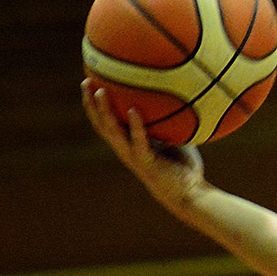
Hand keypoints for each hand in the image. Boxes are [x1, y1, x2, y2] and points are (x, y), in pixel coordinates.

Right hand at [81, 80, 206, 213]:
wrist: (191, 194)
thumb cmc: (184, 166)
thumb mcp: (176, 137)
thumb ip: (173, 120)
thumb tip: (182, 93)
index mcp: (129, 144)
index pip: (106, 122)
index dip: (96, 105)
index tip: (91, 81)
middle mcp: (126, 150)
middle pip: (100, 125)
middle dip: (90, 104)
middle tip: (85, 81)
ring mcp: (134, 157)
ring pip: (112, 132)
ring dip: (104, 112)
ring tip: (100, 92)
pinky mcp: (147, 163)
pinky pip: (139, 141)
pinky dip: (135, 126)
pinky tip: (133, 110)